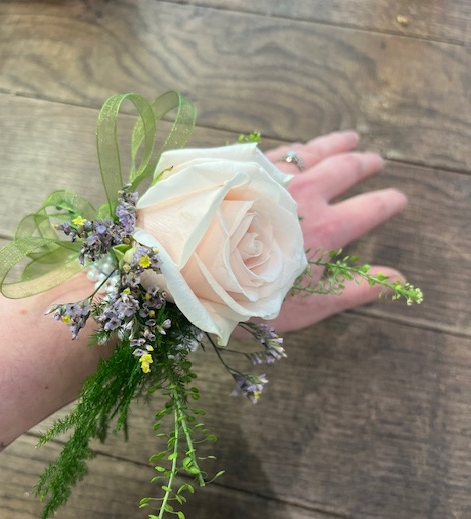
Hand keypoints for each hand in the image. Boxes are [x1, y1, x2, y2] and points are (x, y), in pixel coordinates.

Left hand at [266, 131, 406, 331]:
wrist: (197, 271)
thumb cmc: (254, 297)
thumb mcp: (313, 303)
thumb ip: (356, 288)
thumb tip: (399, 279)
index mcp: (325, 229)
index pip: (369, 209)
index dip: (388, 202)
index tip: (399, 198)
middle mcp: (305, 197)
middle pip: (345, 169)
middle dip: (365, 163)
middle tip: (377, 160)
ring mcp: (275, 180)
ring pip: (314, 152)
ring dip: (336, 144)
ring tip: (350, 138)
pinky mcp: (247, 173)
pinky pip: (280, 152)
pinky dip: (298, 148)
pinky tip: (300, 148)